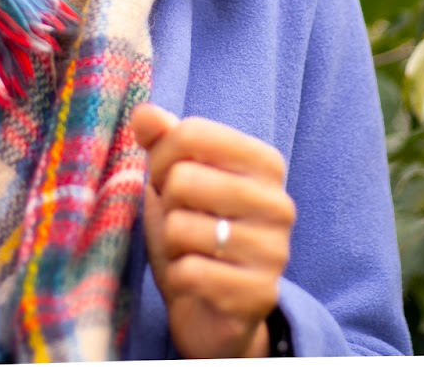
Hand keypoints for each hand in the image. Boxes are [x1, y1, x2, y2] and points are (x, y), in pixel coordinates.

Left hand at [130, 104, 295, 357]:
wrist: (214, 310)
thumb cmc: (193, 232)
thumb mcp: (174, 181)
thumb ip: (163, 141)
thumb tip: (144, 113)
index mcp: (266, 163)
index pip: (192, 133)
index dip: (160, 157)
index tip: (165, 180)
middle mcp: (279, 203)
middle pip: (183, 180)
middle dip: (165, 204)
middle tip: (177, 220)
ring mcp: (275, 251)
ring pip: (180, 228)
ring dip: (171, 245)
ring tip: (189, 252)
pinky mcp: (259, 294)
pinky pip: (189, 272)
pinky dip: (178, 278)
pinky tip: (194, 282)